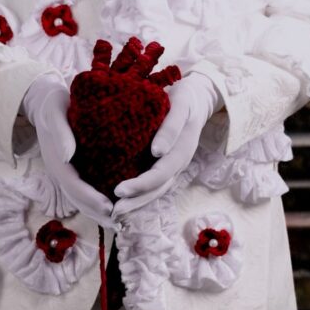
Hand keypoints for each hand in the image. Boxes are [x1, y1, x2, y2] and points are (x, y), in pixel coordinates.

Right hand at [22, 73, 115, 229]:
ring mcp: (66, 170)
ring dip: (97, 211)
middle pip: (78, 199)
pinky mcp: (74, 167)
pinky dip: (97, 199)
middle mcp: (61, 170)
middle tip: (120, 221)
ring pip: (81, 197)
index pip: (74, 186)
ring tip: (119, 220)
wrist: (44, 99)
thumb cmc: (54, 103)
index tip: (109, 207)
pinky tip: (114, 203)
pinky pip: (85, 187)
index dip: (91, 199)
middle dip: (97, 212)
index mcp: (57, 160)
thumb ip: (60, 132)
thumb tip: (67, 156)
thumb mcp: (55, 111)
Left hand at [111, 71, 221, 218]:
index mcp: (182, 149)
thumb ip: (171, 127)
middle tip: (113, 210)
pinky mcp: (167, 164)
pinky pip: (155, 184)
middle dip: (136, 200)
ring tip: (114, 211)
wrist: (196, 98)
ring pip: (157, 190)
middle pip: (158, 188)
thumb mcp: (180, 105)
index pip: (161, 173)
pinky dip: (141, 194)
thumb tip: (157, 152)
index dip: (141, 184)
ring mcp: (174, 166)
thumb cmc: (184, 99)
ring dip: (137, 202)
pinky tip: (123, 199)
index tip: (119, 189)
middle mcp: (178, 162)